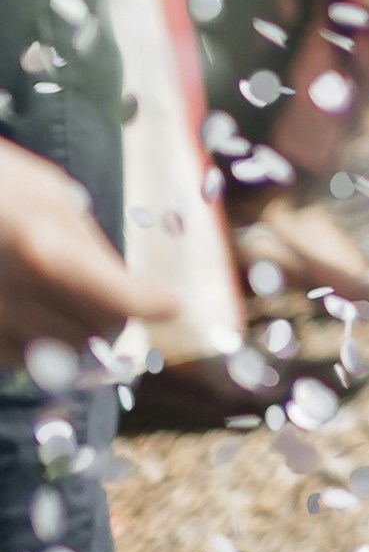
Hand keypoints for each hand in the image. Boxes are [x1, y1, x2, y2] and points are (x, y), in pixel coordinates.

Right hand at [0, 136, 169, 356]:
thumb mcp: (47, 193)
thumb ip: (85, 241)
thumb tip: (120, 284)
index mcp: (44, 249)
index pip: (116, 297)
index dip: (149, 303)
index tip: (169, 305)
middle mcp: (17, 294)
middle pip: (98, 332)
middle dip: (116, 317)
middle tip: (117, 299)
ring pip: (64, 354)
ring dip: (78, 333)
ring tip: (68, 301)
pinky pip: (22, 358)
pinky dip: (36, 342)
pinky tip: (29, 310)